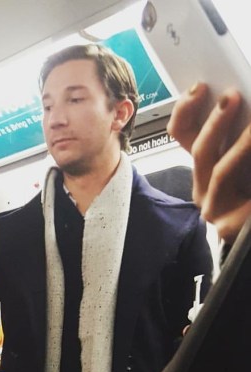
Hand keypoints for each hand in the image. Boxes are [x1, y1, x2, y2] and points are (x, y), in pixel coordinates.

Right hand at [168, 84, 250, 243]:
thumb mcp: (246, 151)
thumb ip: (240, 132)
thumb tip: (235, 99)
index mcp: (207, 165)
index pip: (183, 133)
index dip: (185, 110)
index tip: (198, 88)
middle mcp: (204, 186)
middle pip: (197, 150)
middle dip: (213, 122)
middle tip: (230, 97)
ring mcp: (213, 208)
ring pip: (217, 170)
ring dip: (238, 144)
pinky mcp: (227, 226)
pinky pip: (238, 194)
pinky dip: (247, 163)